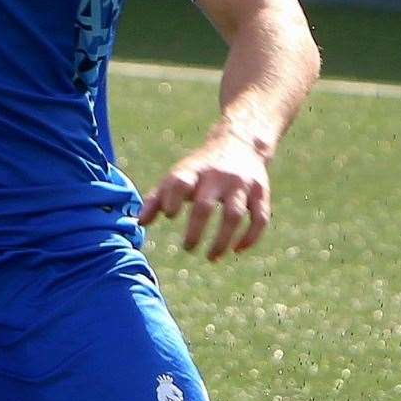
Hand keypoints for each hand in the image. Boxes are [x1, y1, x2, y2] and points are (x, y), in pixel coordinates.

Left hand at [138, 127, 271, 260]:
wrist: (240, 143)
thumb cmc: (201, 168)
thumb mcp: (178, 176)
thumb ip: (157, 199)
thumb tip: (139, 223)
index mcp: (193, 171)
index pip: (179, 183)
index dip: (172, 199)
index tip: (170, 215)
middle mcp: (217, 176)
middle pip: (205, 205)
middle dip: (195, 231)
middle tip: (188, 249)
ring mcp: (241, 184)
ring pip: (234, 215)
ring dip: (222, 240)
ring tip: (211, 257)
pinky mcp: (261, 192)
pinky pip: (259, 218)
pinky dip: (250, 237)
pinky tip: (236, 250)